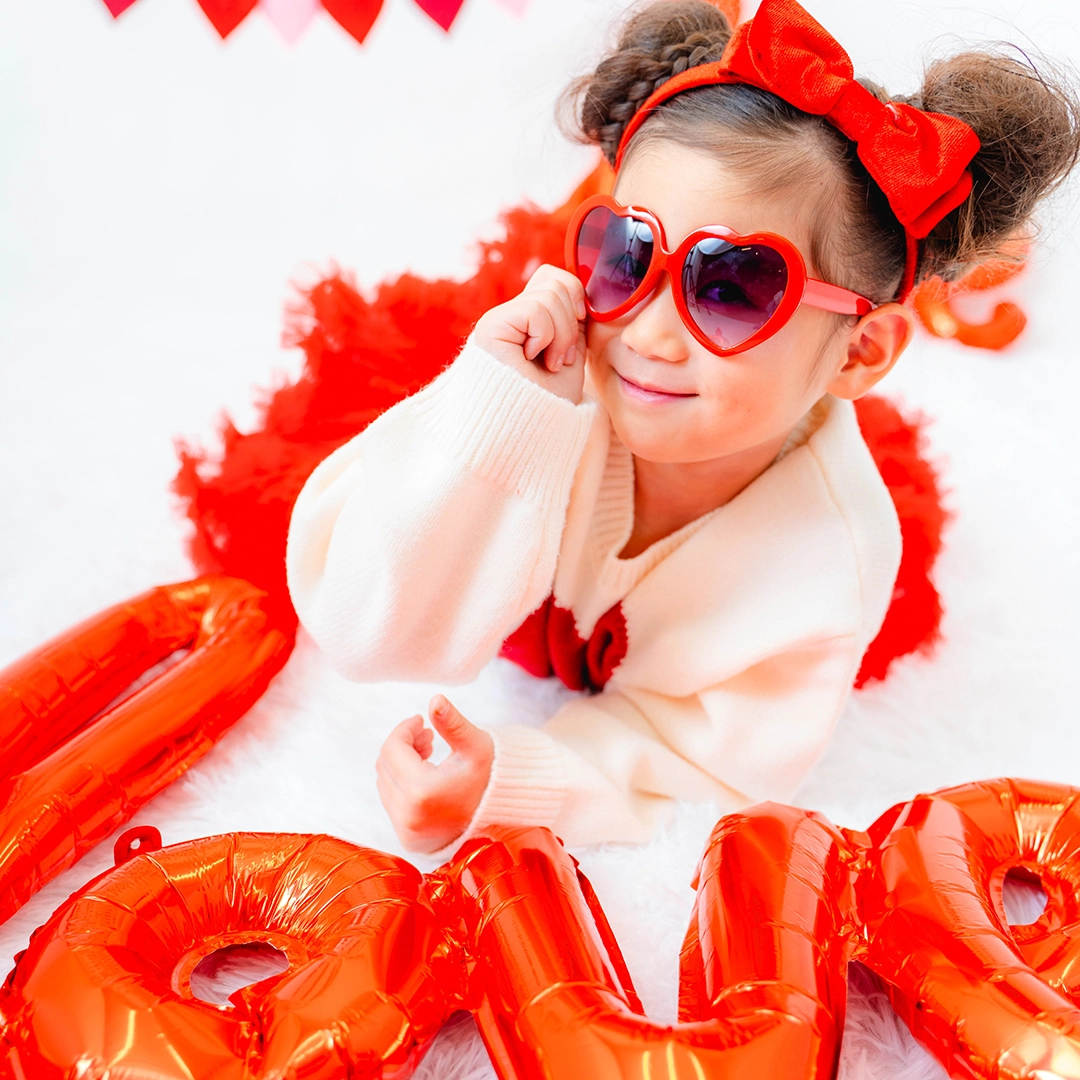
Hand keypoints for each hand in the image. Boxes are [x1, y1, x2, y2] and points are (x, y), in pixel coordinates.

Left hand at [375, 695, 493, 853]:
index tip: (420, 721)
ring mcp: (406, 831)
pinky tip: (424, 774)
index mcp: (422, 792)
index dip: (404, 729)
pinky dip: (402, 783)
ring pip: (384, 783)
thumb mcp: (475, 746)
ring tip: (427, 753)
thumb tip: (435, 700)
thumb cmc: (490, 779)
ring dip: (400, 763)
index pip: (393, 749)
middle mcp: (408, 816)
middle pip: (385, 765)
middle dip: (402, 745)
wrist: (501, 819)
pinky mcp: (407, 838)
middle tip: (426, 735)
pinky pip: (391, 802)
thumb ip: (452, 723)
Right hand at [472, 264, 587, 403]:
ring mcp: (498, 320)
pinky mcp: (491, 327)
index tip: (576, 336)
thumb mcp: (571, 353)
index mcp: (528, 321)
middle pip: (555, 280)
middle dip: (571, 322)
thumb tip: (583, 289)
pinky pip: (536, 309)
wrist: (531, 433)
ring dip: (561, 335)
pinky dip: (546, 337)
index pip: (553, 278)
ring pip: (550, 294)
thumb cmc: (551, 403)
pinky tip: (532, 359)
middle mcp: (510, 316)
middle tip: (561, 358)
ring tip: (550, 364)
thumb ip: (571, 320)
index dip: (575, 299)